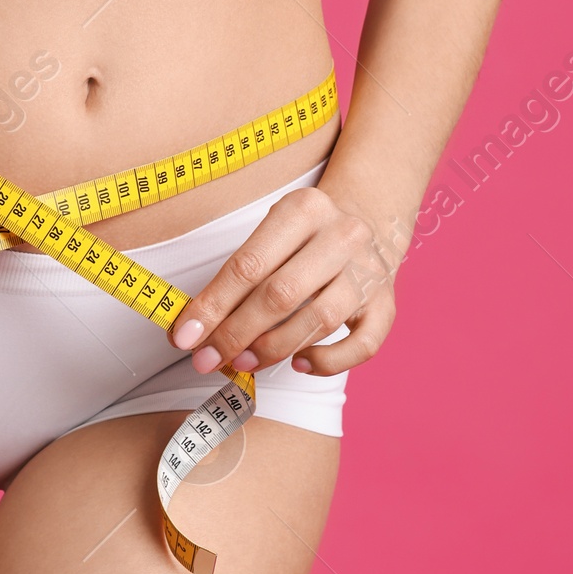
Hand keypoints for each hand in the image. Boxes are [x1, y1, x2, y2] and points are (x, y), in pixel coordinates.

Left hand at [168, 186, 399, 377]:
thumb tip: (191, 327)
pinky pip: (361, 346)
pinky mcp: (387, 305)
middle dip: (237, 333)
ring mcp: (369, 272)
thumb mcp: (270, 234)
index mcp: (303, 209)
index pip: (249, 264)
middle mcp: (341, 235)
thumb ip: (236, 275)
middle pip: (281, 294)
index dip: (213, 305)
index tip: (185, 337)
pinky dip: (328, 362)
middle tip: (208, 359)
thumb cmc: (302, 237)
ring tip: (243, 362)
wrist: (368, 221)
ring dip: (274, 348)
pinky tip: (299, 364)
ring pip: (319, 320)